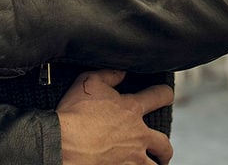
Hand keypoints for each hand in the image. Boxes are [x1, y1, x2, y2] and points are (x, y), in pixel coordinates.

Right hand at [57, 69, 173, 164]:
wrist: (62, 145)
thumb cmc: (74, 114)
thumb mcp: (89, 83)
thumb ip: (109, 74)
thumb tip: (122, 72)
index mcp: (132, 110)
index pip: (160, 96)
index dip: (165, 93)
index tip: (165, 95)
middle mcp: (138, 136)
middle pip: (164, 144)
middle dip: (164, 148)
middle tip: (161, 149)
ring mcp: (132, 159)